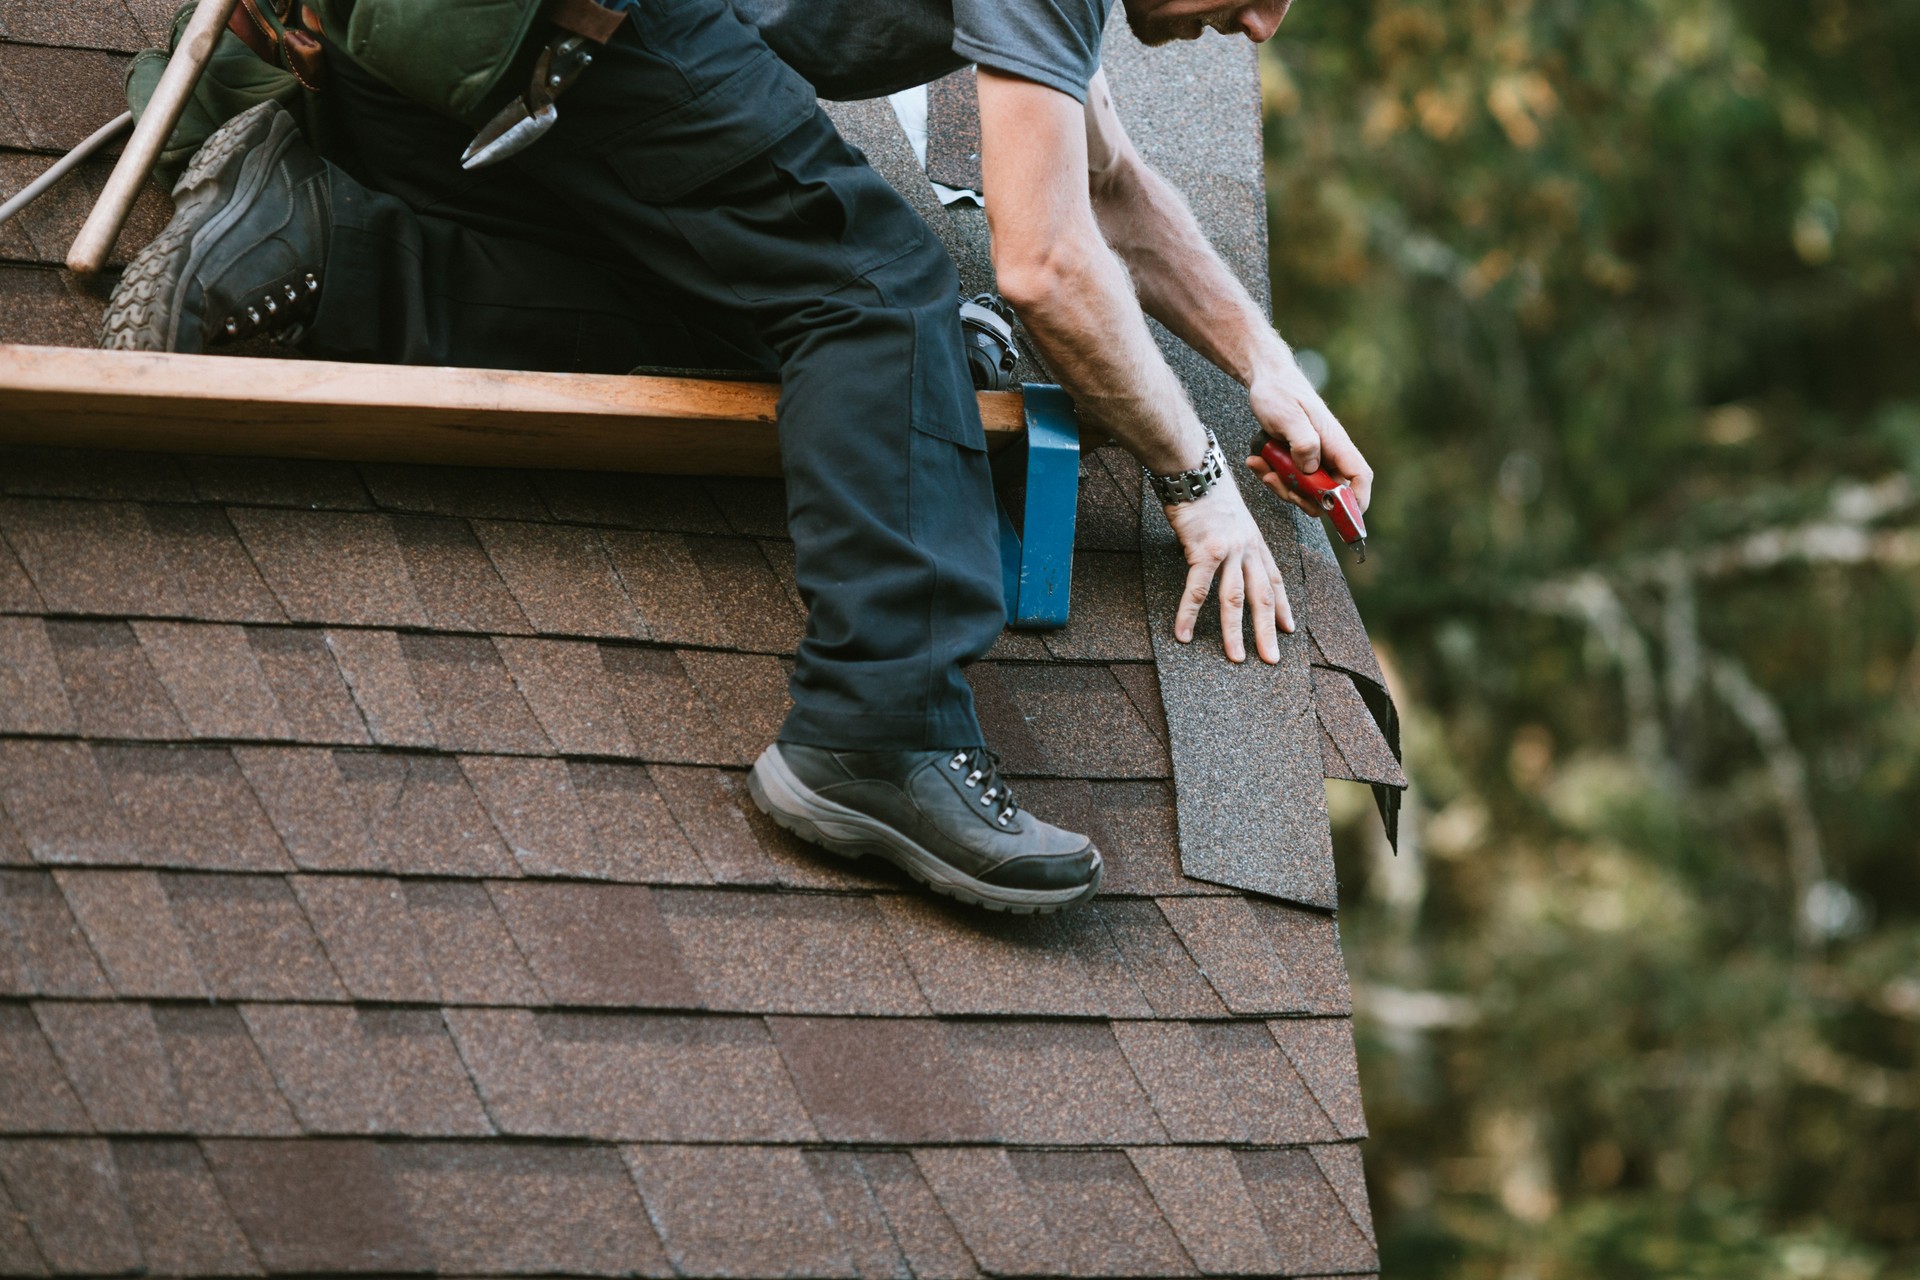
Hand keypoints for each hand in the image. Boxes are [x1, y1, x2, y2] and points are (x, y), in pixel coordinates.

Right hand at [1163, 480, 1292, 663]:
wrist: (1195, 470)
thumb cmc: (1208, 493)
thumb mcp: (1230, 519)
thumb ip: (1230, 543)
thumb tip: (1218, 561)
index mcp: (1255, 542)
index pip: (1274, 579)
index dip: (1283, 606)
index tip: (1289, 628)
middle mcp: (1247, 549)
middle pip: (1262, 596)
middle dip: (1267, 631)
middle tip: (1271, 658)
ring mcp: (1228, 550)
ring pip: (1235, 599)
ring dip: (1235, 632)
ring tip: (1236, 657)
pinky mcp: (1204, 551)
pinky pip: (1197, 589)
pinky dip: (1188, 614)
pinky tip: (1183, 633)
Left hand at [1245, 358, 1372, 517]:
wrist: (1265, 380)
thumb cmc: (1280, 393)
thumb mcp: (1288, 417)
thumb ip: (1303, 443)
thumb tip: (1311, 470)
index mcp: (1335, 443)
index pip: (1359, 476)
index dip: (1356, 500)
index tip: (1342, 516)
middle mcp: (1328, 454)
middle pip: (1328, 494)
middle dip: (1301, 497)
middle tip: (1276, 480)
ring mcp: (1313, 459)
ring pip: (1306, 491)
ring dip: (1281, 486)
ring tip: (1261, 465)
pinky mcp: (1297, 460)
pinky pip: (1289, 480)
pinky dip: (1272, 476)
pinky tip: (1256, 461)